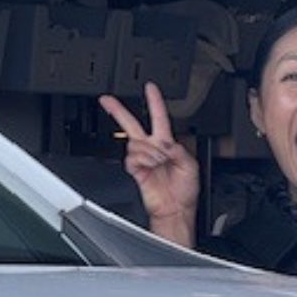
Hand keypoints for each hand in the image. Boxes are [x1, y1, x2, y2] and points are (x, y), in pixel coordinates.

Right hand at [99, 82, 199, 248]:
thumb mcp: (191, 165)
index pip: (159, 117)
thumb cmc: (184, 190)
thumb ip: (178, 149)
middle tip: (106, 100)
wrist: (175, 208)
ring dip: (150, 152)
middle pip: (132, 124)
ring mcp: (142, 159)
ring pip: (136, 143)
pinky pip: (132, 157)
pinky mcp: (135, 170)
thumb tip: (165, 144)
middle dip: (119, 111)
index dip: (154, 101)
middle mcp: (152, 148)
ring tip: (159, 163)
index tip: (150, 87)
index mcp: (166, 143)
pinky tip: (149, 167)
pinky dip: (142, 161)